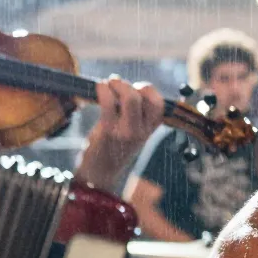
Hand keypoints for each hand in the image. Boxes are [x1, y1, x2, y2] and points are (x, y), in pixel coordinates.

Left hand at [76, 77, 164, 191]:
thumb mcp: (132, 131)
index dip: (147, 89)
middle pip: (144, 96)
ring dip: (116, 84)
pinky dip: (102, 89)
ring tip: (106, 86)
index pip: (159, 103)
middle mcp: (142, 130)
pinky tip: (98, 89)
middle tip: (115, 86)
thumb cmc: (113, 146)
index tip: (133, 90)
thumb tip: (122, 85)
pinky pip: (107, 102)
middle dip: (127, 85)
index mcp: (151, 128)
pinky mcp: (108, 131)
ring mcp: (126, 131)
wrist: (100, 173)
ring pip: (130, 97)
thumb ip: (135, 112)